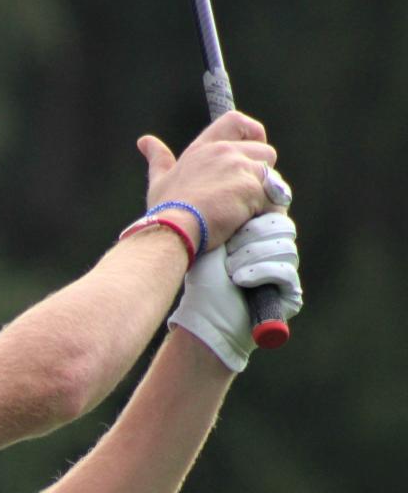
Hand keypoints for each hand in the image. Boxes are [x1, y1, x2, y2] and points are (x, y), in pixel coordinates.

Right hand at [138, 111, 279, 250]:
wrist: (174, 230)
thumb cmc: (165, 209)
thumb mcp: (159, 180)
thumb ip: (157, 158)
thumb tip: (144, 141)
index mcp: (204, 147)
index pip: (236, 121)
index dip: (252, 132)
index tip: (253, 149)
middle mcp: (225, 152)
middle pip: (265, 151)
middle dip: (261, 172)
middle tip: (243, 196)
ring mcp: (240, 168)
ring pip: (272, 175)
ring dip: (265, 193)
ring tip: (245, 211)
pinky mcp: (252, 188)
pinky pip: (273, 198)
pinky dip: (266, 210)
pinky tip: (249, 221)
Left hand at [167, 212, 301, 371]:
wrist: (203, 315)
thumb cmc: (203, 276)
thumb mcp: (216, 236)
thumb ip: (234, 212)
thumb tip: (257, 177)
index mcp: (258, 235)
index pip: (274, 210)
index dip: (255, 216)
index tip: (233, 227)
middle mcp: (274, 251)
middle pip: (282, 226)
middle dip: (251, 237)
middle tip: (229, 251)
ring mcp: (284, 272)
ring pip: (285, 247)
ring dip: (251, 258)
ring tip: (230, 270)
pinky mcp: (290, 293)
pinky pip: (285, 271)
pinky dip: (260, 273)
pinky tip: (240, 280)